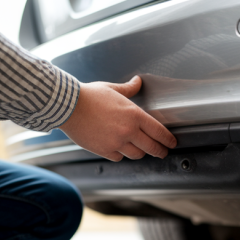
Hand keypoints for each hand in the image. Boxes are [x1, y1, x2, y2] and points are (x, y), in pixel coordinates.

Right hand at [59, 76, 176, 161]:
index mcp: (134, 114)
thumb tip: (137, 81)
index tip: (171, 143)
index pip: (159, 131)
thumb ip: (129, 88)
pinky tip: (120, 149)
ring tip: (140, 150)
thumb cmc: (89, 96)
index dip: (168, 140)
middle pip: (151, 147)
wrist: (68, 107)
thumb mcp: (112, 89)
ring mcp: (116, 143)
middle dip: (160, 151)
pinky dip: (121, 154)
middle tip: (162, 152)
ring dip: (140, 152)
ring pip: (136, 155)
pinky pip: (118, 158)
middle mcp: (128, 131)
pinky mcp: (104, 150)